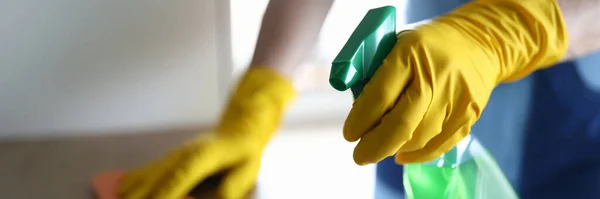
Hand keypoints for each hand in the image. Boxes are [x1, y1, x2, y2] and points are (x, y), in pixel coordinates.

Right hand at [118, 67, 294, 198]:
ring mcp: (175, 155)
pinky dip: (135, 179)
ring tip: (117, 196)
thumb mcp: (247, 169)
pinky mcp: (171, 159)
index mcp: (205, 156)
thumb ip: (232, 187)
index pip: (182, 175)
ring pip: (151, 172)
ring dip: (135, 187)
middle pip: (160, 175)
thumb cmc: (243, 153)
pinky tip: (121, 187)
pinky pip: (150, 169)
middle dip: (144, 193)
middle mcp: (185, 154)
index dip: (166, 191)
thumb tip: (219, 197)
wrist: (237, 131)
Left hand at [343, 0, 567, 164]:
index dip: (360, 121)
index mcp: (410, 54)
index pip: (380, 96)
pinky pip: (439, 145)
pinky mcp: (470, 115)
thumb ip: (376, 73)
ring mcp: (456, 98)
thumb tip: (358, 111)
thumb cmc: (427, 43)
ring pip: (419, 138)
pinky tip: (402, 153)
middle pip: (401, 124)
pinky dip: (417, 155)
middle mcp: (435, 77)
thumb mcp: (396, 44)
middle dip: (375, 146)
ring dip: (395, 149)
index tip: (349, 134)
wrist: (481, 41)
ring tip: (380, 149)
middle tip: (360, 156)